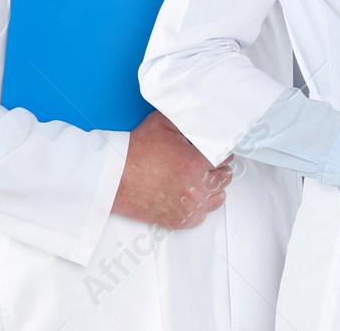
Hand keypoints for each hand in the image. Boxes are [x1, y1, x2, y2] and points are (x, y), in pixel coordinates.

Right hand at [112, 111, 232, 229]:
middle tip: (207, 164)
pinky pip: (201, 217)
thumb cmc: (134, 152)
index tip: (216, 152)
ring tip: (200, 180)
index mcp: (196, 163)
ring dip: (212, 189)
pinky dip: (199, 207)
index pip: (226, 159)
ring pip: (216, 199)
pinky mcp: (178, 221)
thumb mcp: (162, 123)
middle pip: (224, 180)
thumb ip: (188, 120)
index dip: (222, 153)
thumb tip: (203, 119)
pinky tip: (190, 196)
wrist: (112, 177)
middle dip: (217, 169)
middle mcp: (196, 188)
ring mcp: (188, 207)